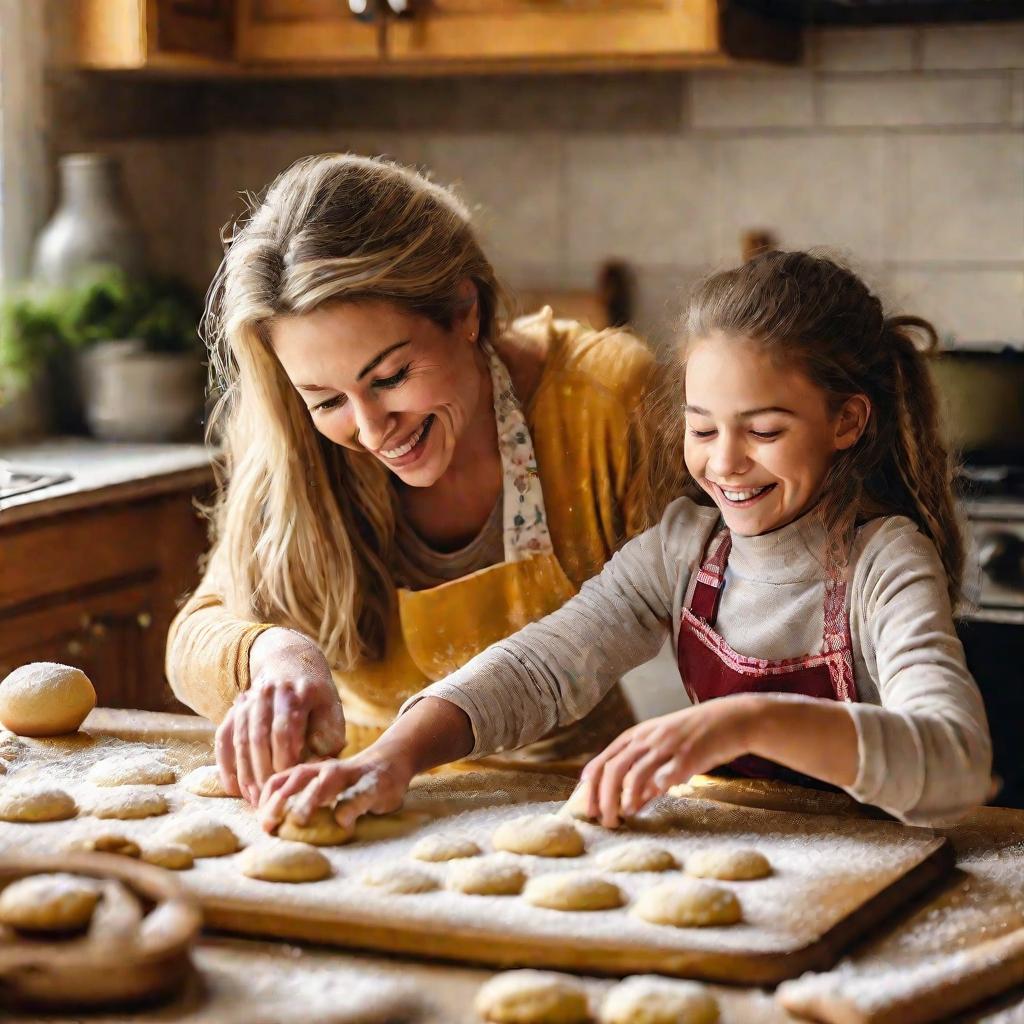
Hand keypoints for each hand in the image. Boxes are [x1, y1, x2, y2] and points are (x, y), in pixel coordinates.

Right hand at [215, 627, 345, 805]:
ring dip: (244, 773)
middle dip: (262, 772)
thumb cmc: (316, 695)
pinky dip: (225, 764)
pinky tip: (232, 788)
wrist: (291, 661)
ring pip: (241, 740)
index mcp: (296, 692)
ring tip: (252, 799)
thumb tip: (320, 769)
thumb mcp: (331, 709)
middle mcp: (268, 693)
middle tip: (268, 799)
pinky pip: (224, 737)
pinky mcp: (235, 709)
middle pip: (259, 737)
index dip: (285, 758)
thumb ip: (329, 737)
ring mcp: (248, 700)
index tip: (289, 782)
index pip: (285, 729)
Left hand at [258, 750, 412, 834]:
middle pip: (299, 777)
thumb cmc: (350, 783)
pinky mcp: (374, 784)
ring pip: (326, 781)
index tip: (261, 823)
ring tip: (300, 820)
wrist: (393, 762)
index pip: (282, 779)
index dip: (267, 799)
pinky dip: (350, 808)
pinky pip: (360, 794)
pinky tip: (343, 824)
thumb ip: (301, 800)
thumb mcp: (323, 788)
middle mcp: (328, 770)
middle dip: (281, 799)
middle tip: (269, 825)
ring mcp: (351, 775)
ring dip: (311, 799)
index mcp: (312, 771)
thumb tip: (271, 825)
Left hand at [579, 695, 760, 827]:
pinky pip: (662, 776)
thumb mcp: (665, 749)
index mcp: (639, 735)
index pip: (605, 758)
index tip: (586, 804)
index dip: (591, 783)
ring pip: (632, 774)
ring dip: (620, 800)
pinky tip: (641, 807)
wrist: (731, 719)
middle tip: (601, 819)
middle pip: (613, 769)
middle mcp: (648, 738)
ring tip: (618, 819)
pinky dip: (648, 794)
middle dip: (602, 797)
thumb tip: (631, 805)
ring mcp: (666, 746)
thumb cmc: (696, 737)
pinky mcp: (686, 757)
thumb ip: (648, 775)